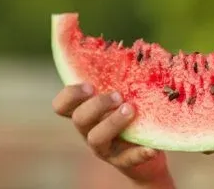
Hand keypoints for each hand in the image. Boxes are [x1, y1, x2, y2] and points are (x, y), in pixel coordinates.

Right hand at [52, 83, 171, 185]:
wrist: (147, 153)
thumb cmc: (132, 115)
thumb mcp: (123, 97)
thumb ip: (121, 80)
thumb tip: (135, 51)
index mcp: (85, 112)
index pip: (62, 105)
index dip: (70, 95)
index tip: (89, 85)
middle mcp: (89, 130)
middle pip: (79, 119)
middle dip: (96, 105)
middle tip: (117, 95)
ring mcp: (104, 148)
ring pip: (96, 138)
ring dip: (112, 123)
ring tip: (131, 110)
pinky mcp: (123, 162)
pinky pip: (127, 159)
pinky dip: (138, 152)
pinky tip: (151, 147)